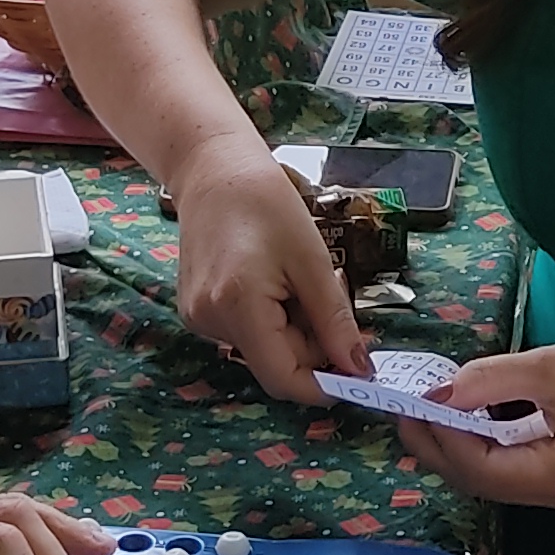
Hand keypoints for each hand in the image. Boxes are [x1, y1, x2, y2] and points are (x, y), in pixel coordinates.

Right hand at [166, 138, 368, 402]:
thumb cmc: (266, 202)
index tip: (358, 369)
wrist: (214, 169)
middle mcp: (209, 321)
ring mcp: (198, 318)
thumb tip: (358, 369)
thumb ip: (335, 321)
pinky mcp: (196, 311)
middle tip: (330, 290)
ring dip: (293, 327)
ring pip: (264, 348)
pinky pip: (246, 332)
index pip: (283, 379)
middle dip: (313, 341)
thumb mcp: (313, 260)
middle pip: (276, 362)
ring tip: (296, 277)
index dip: (324, 385)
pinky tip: (272, 278)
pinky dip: (270, 317)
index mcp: (238, 307)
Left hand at [405, 325, 554, 513]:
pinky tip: (469, 420)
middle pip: (484, 482)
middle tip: (407, 411)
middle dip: (442, 446)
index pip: (483, 469)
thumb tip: (436, 392)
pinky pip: (516, 471)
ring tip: (430, 412)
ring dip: (460, 447)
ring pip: (497, 480)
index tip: (413, 404)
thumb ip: (488, 381)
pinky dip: (487, 447)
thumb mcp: (551, 365)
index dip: (442, 437)